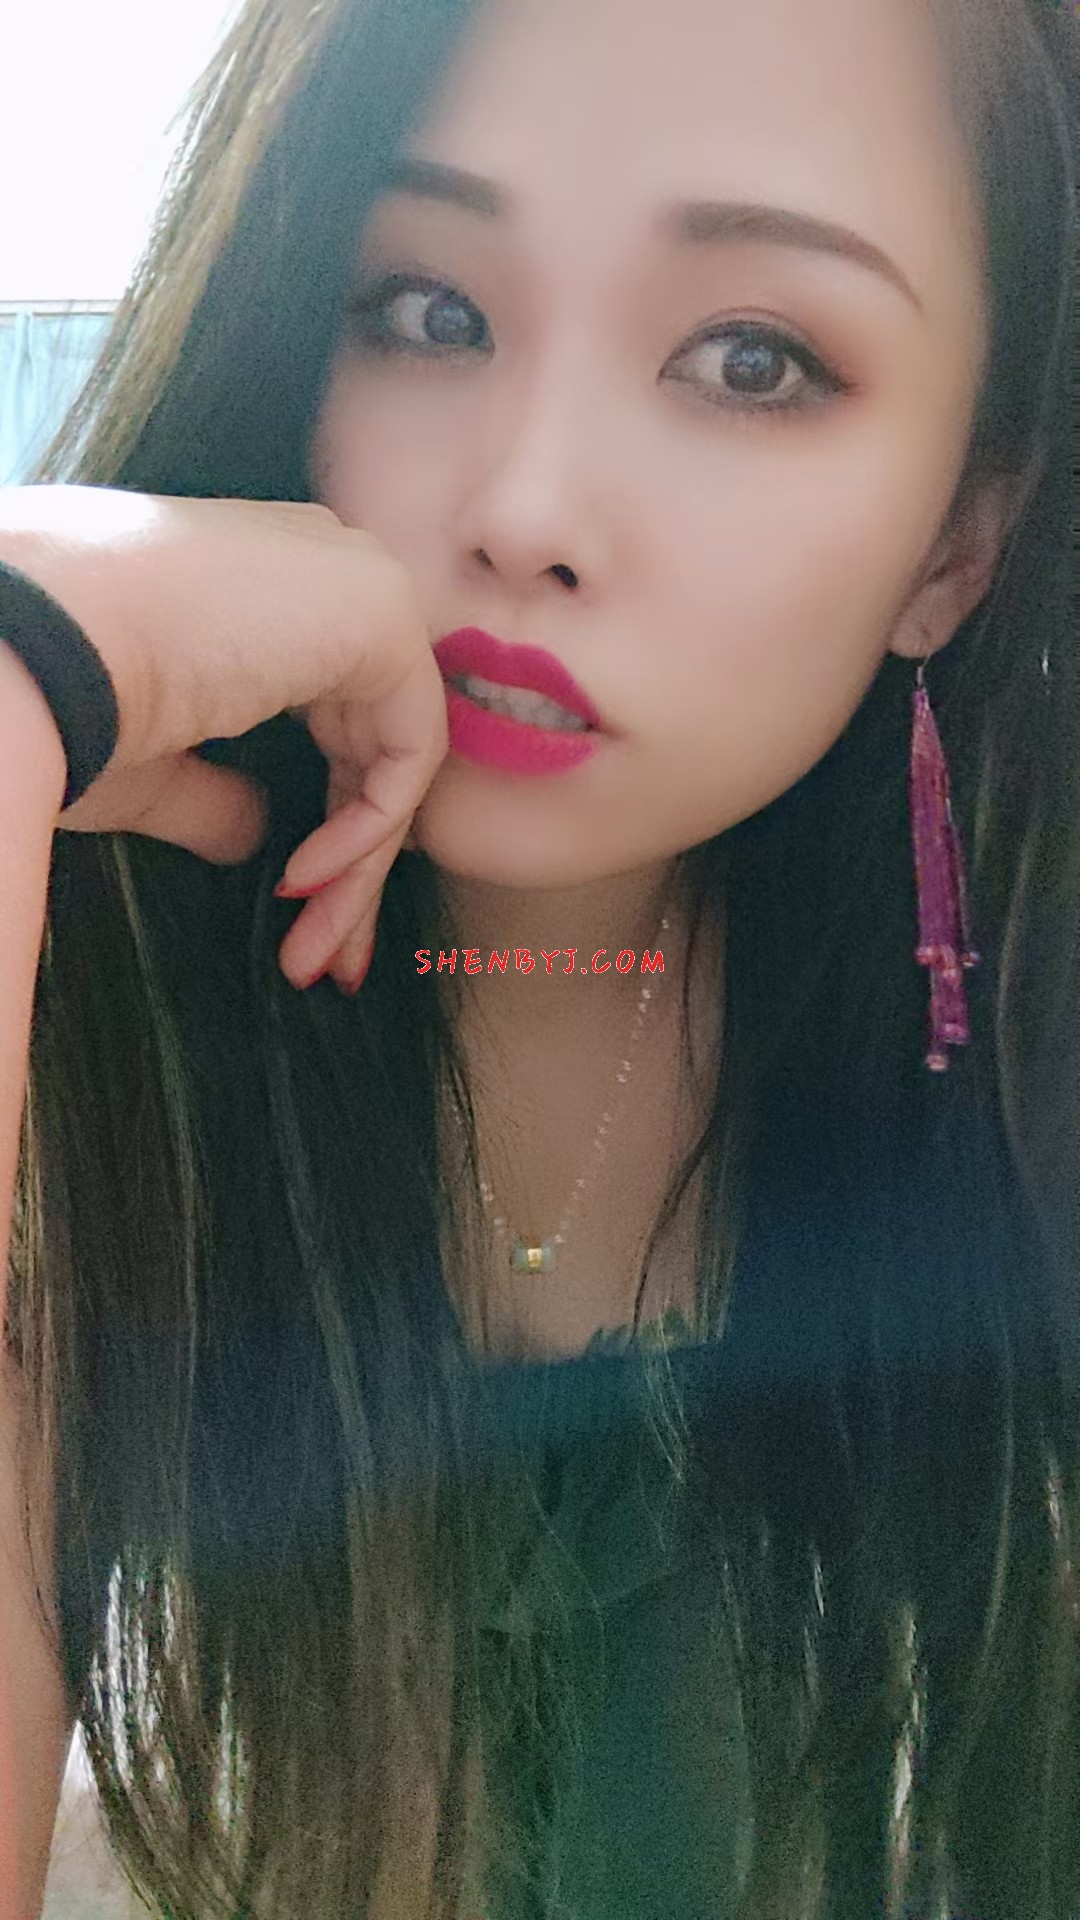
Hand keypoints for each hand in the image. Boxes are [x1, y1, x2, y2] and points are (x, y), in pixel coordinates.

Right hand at [0, 486, 448, 989]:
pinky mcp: (379, 610)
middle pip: (371, 748)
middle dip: (352, 871)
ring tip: (313, 957)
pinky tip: (301, 882)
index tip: (296, 924)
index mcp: (264, 594)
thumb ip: (217, 797)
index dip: (327, 835)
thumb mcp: (151, 767)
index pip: (332, 723)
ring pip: (395, 759)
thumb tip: (256, 838)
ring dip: (356, 872)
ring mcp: (355, 583)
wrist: (32, 639)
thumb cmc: (62, 694)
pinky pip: (408, 750)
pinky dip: (366, 830)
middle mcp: (319, 575)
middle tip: (326, 963)